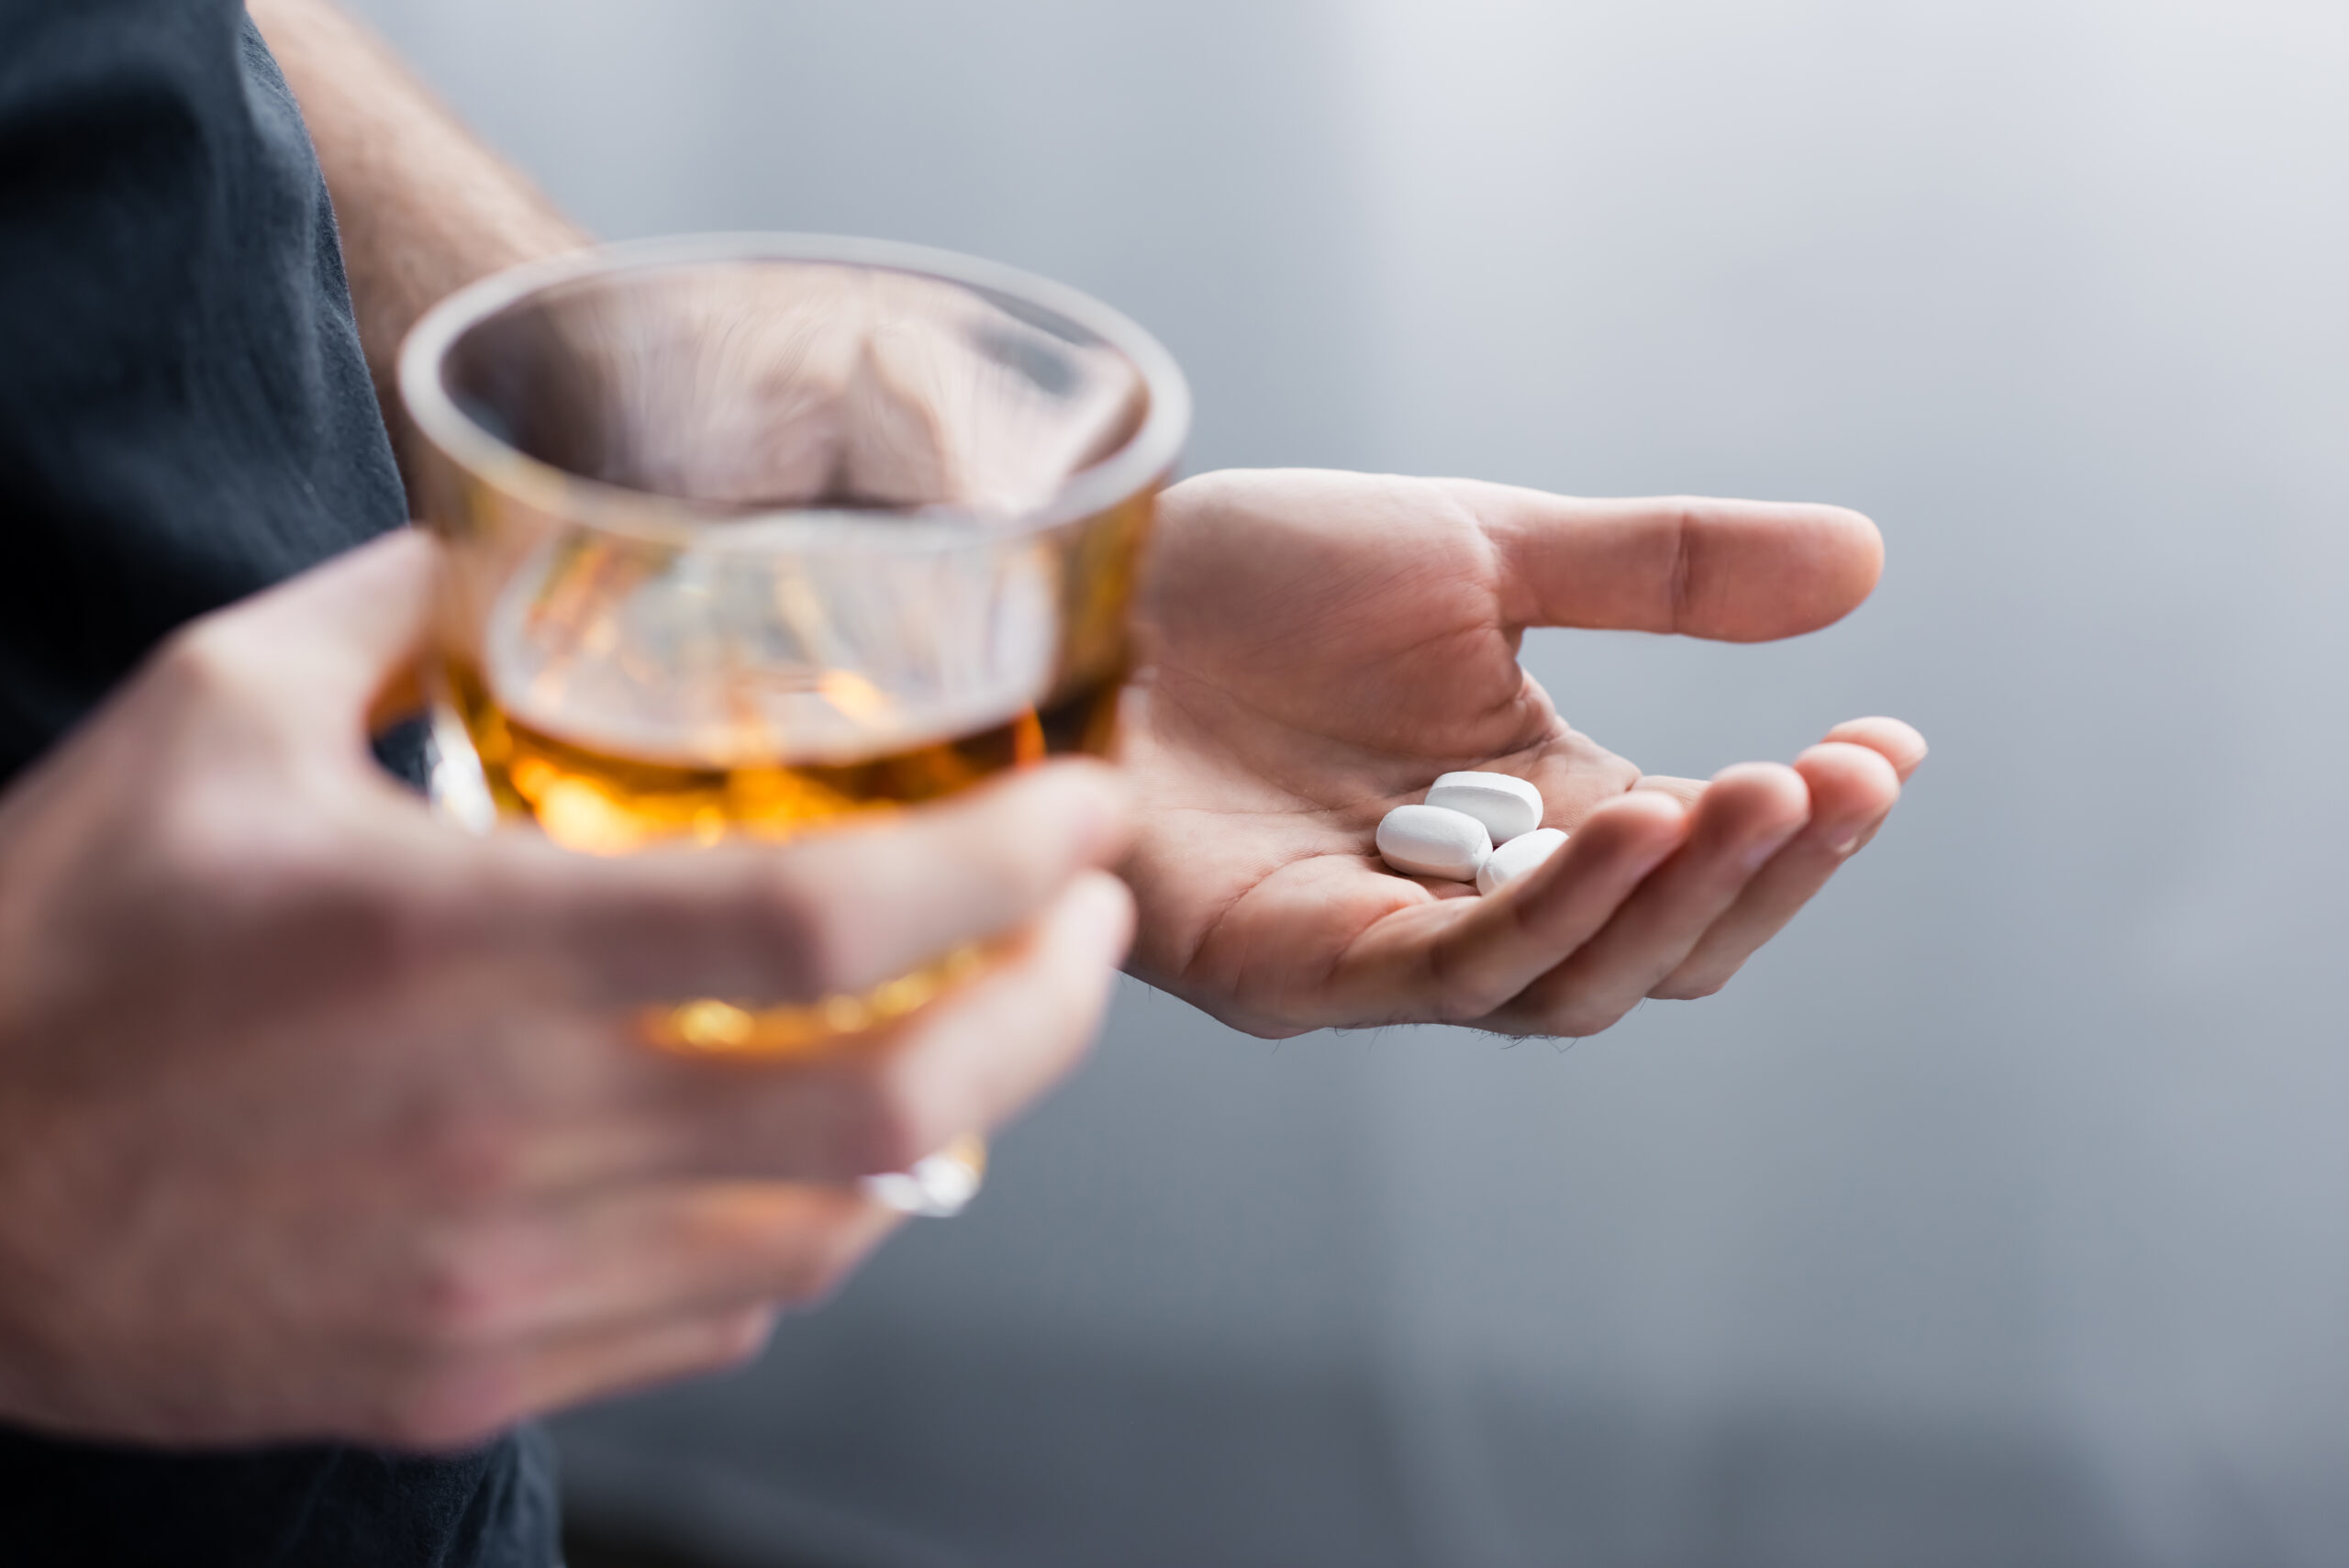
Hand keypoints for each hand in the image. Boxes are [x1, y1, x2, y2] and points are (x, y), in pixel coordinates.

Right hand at [0, 532, 1132, 1449]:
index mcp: (461, 945)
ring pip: (836, 1229)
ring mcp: (505, 1284)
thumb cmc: (48, 948)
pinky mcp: (476, 1374)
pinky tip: (807, 1145)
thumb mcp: (211, 713)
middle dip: (1053, 1006)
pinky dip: (814, 1224)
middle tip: (1087, 923)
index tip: (1082, 810)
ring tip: (971, 1018)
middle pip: (900, 1102)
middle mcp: (514, 1136)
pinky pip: (724, 1314)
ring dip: (951, 1118)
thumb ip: (403, 607)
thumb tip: (529, 547)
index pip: (830, 914)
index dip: (1005, 862)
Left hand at [1121, 469, 1924, 1038]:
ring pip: (1566, 984)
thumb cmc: (1258, 579)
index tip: (1889, 748)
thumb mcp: (1485, 552)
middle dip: (1760, 876)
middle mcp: (1467, 903)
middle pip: (1654, 951)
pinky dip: (1547, 912)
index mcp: (1530, 815)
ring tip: (1751, 796)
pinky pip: (1441, 972)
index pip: (1698, 863)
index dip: (1800, 829)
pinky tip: (1627, 826)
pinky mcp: (1280, 966)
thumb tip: (1868, 562)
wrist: (1081, 570)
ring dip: (1673, 899)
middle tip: (1836, 781)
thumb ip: (1658, 571)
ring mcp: (1373, 949)